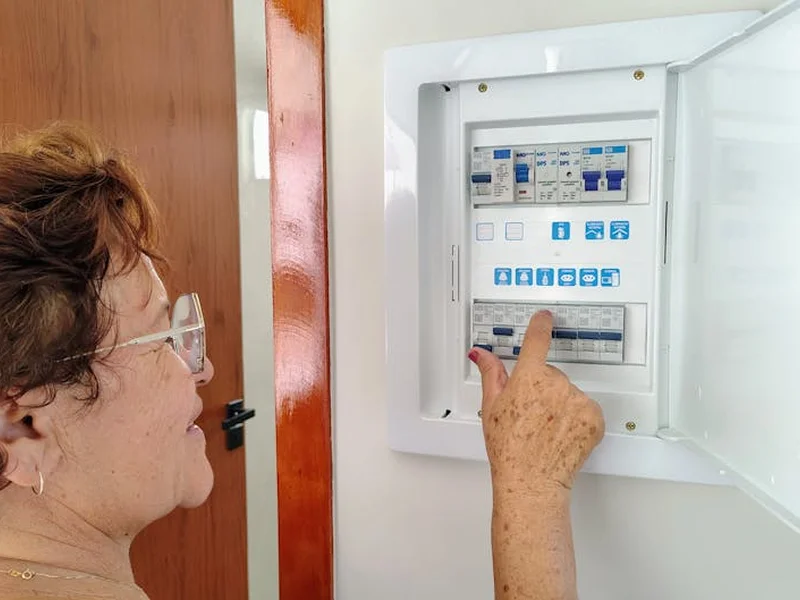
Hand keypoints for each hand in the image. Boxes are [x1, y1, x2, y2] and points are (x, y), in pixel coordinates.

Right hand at [470, 310, 604, 492]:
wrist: (531, 480)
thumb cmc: (508, 448)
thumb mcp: (492, 407)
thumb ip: (490, 374)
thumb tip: (481, 354)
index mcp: (529, 377)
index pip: (536, 341)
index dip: (540, 325)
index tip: (544, 317)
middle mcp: (556, 384)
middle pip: (552, 374)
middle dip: (543, 388)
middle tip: (531, 414)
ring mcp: (577, 400)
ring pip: (570, 392)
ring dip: (561, 405)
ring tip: (546, 428)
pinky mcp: (594, 418)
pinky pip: (587, 409)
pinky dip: (578, 419)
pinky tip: (562, 434)